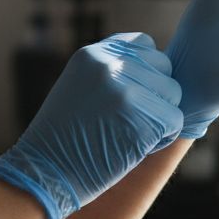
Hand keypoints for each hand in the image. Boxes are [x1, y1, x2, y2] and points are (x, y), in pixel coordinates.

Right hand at [0, 33, 182, 218]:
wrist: (43, 173)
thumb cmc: (62, 139)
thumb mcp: (79, 88)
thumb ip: (111, 72)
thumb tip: (156, 70)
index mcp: (92, 54)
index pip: (145, 45)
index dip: (147, 71)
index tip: (130, 96)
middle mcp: (109, 65)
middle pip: (164, 68)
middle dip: (156, 94)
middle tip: (132, 120)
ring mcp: (125, 91)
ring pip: (173, 93)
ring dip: (161, 116)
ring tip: (133, 133)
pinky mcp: (141, 119)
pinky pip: (175, 120)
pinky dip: (163, 137)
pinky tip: (137, 147)